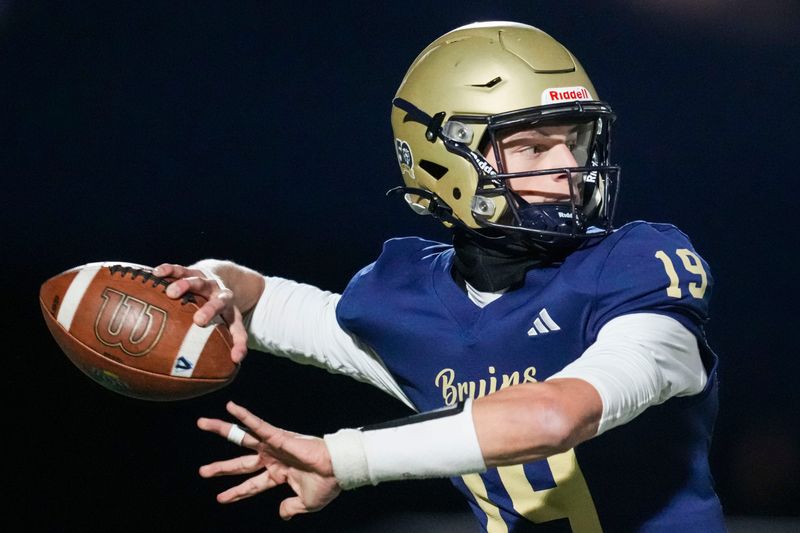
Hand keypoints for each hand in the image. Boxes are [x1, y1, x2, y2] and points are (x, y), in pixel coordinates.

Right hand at [153, 263, 247, 362]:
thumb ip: (206, 350)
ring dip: (187, 286)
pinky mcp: (193, 270)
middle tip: (198, 321)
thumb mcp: (216, 329)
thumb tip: (188, 379)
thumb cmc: (214, 312)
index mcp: (231, 314)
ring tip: (171, 292)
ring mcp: (207, 282)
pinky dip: (170, 270)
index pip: (238, 330)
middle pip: (220, 302)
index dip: (239, 343)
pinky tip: (157, 273)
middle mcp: (221, 296)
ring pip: (199, 281)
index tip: (236, 358)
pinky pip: (181, 269)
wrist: (220, 275)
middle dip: (210, 310)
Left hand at [197, 401, 341, 519]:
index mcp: (279, 474)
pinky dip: (244, 415)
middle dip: (220, 468)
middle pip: (240, 463)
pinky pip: (258, 424)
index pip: (252, 484)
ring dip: (222, 430)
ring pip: (242, 437)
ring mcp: (273, 446)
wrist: (338, 470)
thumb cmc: (326, 484)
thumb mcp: (306, 504)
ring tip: (201, 423)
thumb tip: (282, 513)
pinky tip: (229, 407)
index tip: (221, 497)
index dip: (236, 492)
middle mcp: (272, 458)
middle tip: (202, 471)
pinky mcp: (278, 436)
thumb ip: (291, 508)